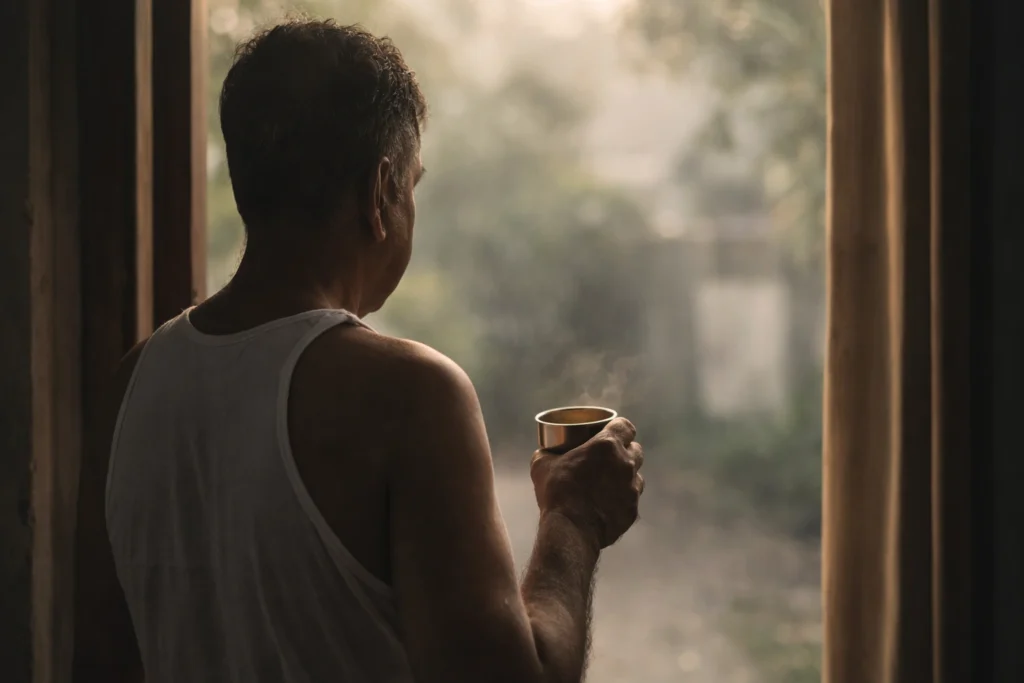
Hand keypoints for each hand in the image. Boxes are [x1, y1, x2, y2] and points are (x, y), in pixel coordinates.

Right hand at [530, 417, 644, 549]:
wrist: (570, 531)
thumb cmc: (557, 493)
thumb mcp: (542, 465)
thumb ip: (548, 452)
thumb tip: (545, 452)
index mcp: (607, 446)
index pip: (626, 426)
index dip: (619, 427)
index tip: (610, 431)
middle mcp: (626, 464)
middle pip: (635, 449)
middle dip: (625, 450)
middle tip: (608, 457)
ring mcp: (632, 488)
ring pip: (636, 475)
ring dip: (626, 475)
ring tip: (609, 481)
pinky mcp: (633, 510)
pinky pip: (632, 498)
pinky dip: (623, 497)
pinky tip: (608, 503)